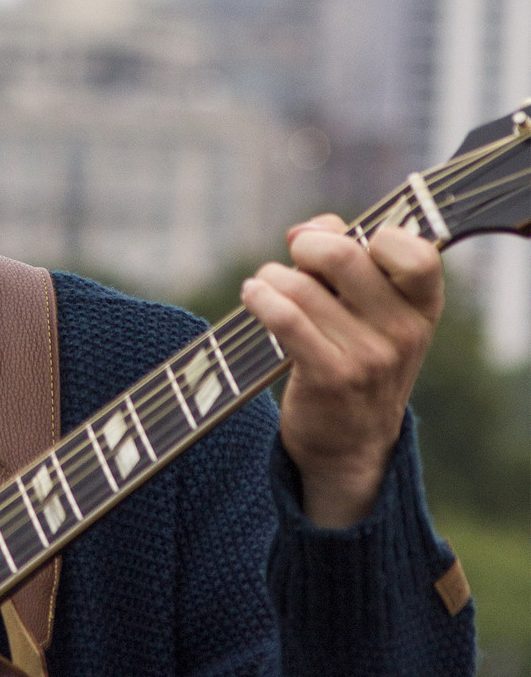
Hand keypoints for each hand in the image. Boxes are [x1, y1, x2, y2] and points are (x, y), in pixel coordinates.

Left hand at [240, 215, 443, 528]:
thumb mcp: (371, 309)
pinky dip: (260, 298)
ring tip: (268, 288)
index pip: (416, 254)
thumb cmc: (356, 355)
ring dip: (273, 277)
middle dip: (307, 246)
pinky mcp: (330, 378)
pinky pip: (286, 318)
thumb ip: (346, 254)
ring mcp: (369, 359)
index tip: (350, 242)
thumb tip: (303, 232)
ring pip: (301, 286)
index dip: (377, 236)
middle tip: (296, 256)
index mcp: (422, 308)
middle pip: (343, 256)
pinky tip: (253, 296)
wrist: (351, 444)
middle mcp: (404, 333)